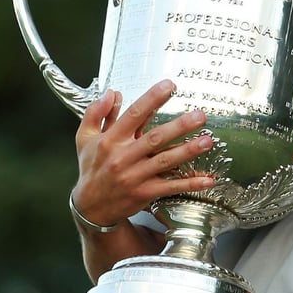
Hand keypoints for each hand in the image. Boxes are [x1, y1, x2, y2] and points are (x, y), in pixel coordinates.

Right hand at [71, 79, 216, 227]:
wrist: (90, 207)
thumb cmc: (91, 168)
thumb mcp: (84, 138)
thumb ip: (96, 113)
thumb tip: (112, 92)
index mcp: (111, 140)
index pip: (134, 115)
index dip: (152, 99)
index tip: (169, 86)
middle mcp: (124, 157)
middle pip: (155, 138)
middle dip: (179, 126)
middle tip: (199, 115)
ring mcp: (135, 176)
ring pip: (165, 161)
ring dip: (188, 151)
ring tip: (207, 141)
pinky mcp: (145, 193)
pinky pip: (171, 186)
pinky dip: (190, 183)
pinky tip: (207, 178)